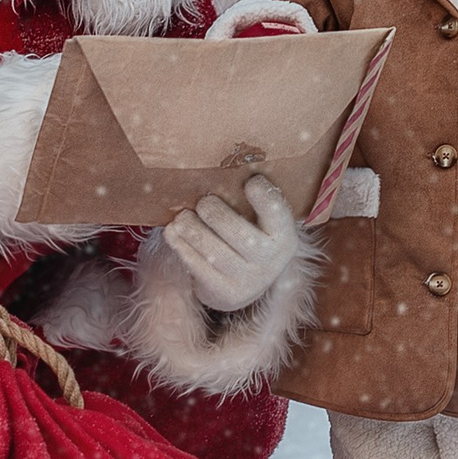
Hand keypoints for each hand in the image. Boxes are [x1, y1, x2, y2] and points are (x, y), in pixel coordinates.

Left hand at [164, 176, 300, 312]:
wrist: (244, 281)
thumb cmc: (248, 234)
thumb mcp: (259, 220)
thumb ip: (251, 199)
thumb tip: (222, 164)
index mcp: (284, 237)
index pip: (278, 214)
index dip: (265, 197)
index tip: (250, 181)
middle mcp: (271, 262)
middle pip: (241, 236)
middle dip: (216, 214)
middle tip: (203, 202)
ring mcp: (248, 281)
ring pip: (215, 252)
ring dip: (192, 230)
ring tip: (182, 217)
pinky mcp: (224, 294)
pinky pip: (198, 267)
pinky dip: (181, 247)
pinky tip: (173, 233)